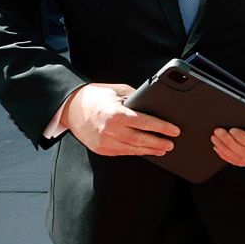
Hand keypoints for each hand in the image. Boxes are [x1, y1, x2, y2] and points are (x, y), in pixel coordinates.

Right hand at [64, 83, 178, 157]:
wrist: (70, 108)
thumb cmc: (94, 97)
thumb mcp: (116, 91)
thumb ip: (135, 97)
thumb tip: (151, 104)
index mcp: (116, 113)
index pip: (145, 122)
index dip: (162, 127)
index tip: (174, 130)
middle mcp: (110, 130)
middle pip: (141, 140)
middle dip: (159, 143)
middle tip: (171, 144)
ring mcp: (105, 142)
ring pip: (133, 149)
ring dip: (150, 150)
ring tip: (162, 149)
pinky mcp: (102, 149)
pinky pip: (123, 152)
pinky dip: (136, 152)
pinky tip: (145, 150)